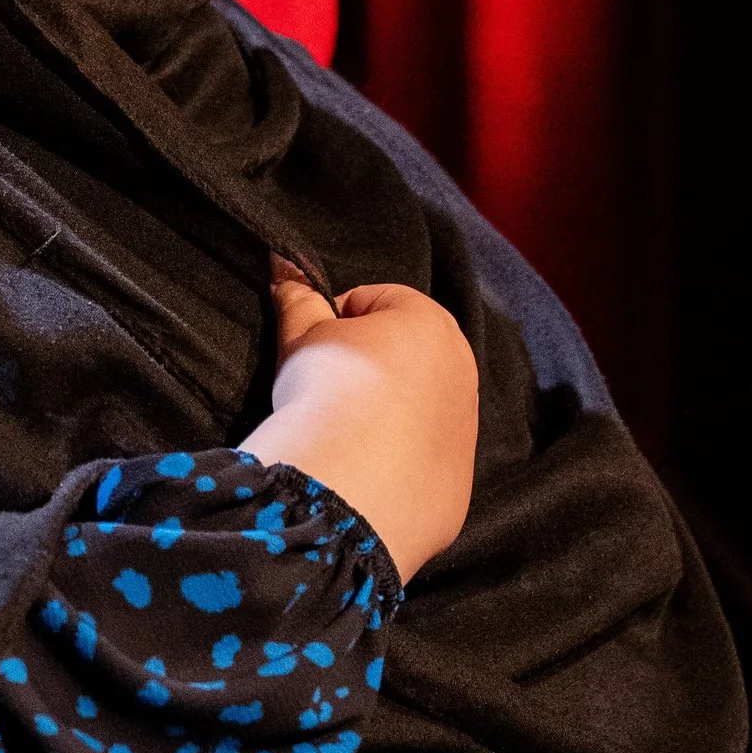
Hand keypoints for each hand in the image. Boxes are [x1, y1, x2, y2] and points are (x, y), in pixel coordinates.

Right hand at [239, 264, 478, 584]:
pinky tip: (366, 468)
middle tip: (326, 391)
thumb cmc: (327, 392)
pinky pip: (424, 454)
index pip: (373, 300)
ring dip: (385, 410)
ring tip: (345, 432)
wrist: (351, 485)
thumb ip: (297, 299)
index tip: (312, 349)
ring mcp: (466, 423)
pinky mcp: (460, 475)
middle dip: (367, 364)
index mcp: (428, 319)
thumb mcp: (301, 336)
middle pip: (404, 352)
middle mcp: (461, 365)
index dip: (333, 320)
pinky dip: (398, 455)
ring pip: (418, 404)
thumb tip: (285, 267)